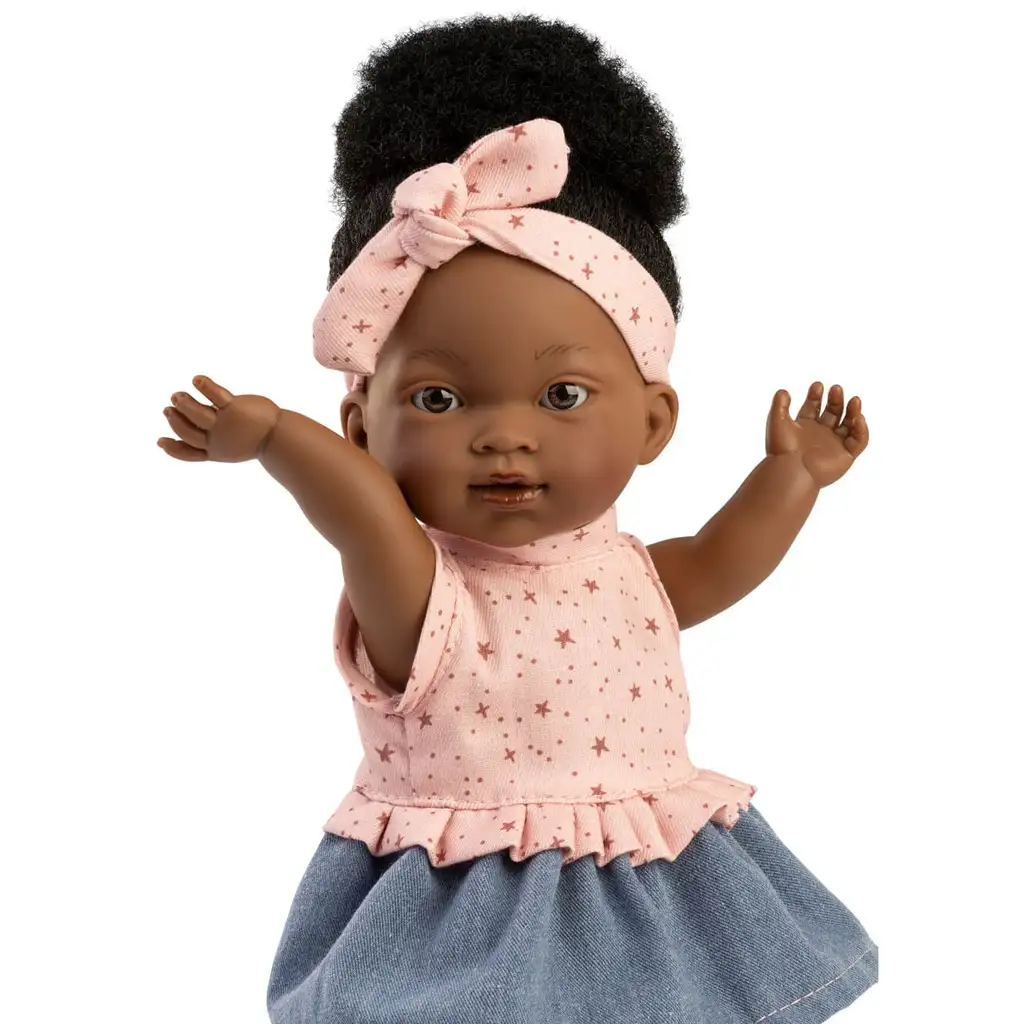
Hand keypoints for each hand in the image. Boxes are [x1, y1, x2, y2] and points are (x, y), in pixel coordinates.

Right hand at [157, 375, 280, 462]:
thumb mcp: (233, 447)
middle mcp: (218, 440)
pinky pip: (216, 396)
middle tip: (169, 408)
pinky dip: (205, 386)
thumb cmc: (257, 440)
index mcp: (216, 451)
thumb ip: (216, 441)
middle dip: (175, 421)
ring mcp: (225, 424)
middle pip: (188, 432)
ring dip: (184, 404)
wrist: (282, 437)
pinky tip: (196, 379)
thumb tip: (202, 432)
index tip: (159, 441)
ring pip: (197, 415)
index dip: (173, 449)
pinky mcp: (235, 408)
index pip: (189, 454)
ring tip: (178, 395)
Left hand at [766, 382, 868, 486]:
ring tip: (854, 399)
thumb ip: (779, 405)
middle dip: (836, 400)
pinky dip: (862, 430)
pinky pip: (859, 441)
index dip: (816, 396)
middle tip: (836, 389)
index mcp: (804, 428)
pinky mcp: (845, 456)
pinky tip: (858, 418)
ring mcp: (834, 445)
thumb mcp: (777, 422)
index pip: (813, 407)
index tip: (817, 385)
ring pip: (850, 425)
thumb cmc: (782, 449)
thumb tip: (783, 391)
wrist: (791, 470)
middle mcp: (821, 435)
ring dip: (854, 411)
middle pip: (833, 413)